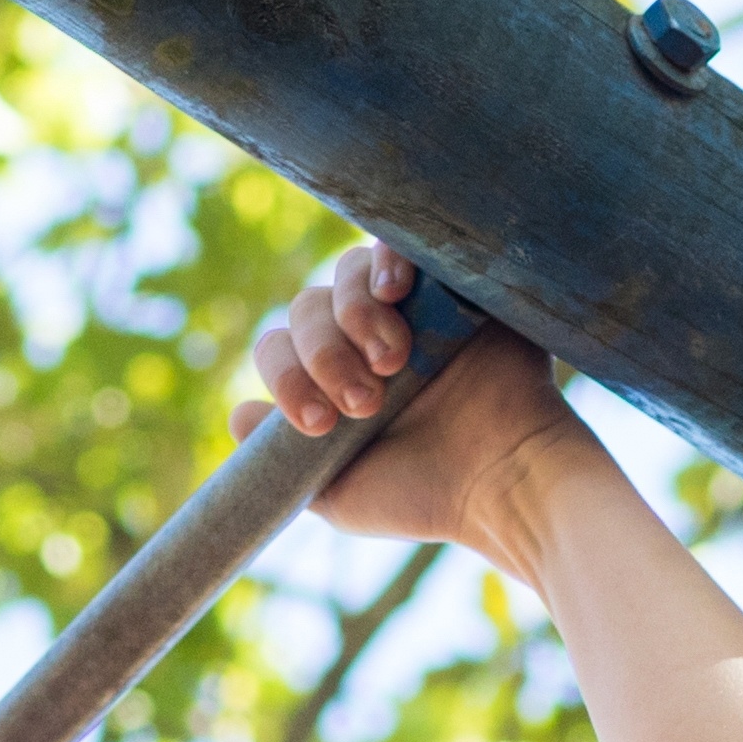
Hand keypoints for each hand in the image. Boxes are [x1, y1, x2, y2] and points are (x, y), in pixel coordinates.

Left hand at [239, 240, 598, 581]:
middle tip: (366, 402)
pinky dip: (385, 260)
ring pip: (344, 276)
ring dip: (355, 315)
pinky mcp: (452, 286)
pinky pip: (402, 245)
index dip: (287, 380)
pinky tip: (394, 290)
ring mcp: (410, 309)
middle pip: (307, 309)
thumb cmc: (426, 496)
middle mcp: (367, 338)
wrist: (505, 482)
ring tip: (393, 362)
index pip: (280, 350)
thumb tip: (237, 414)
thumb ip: (281, 455)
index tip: (318, 424)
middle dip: (324, 355)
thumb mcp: (336, 490)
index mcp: (334, 379)